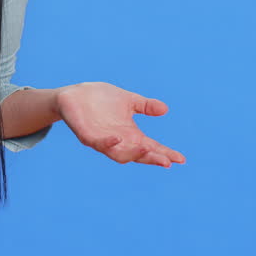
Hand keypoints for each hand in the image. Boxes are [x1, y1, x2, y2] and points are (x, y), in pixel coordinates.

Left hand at [54, 82, 186, 167]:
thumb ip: (144, 106)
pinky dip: (107, 143)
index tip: (181, 159)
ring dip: (132, 153)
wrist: (74, 94)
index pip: (151, 148)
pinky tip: (117, 138)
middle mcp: (118, 141)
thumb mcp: (127, 100)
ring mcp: (102, 141)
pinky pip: (97, 144)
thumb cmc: (101, 98)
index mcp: (130, 135)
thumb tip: (165, 109)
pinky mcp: (86, 136)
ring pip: (119, 155)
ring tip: (146, 148)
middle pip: (138, 155)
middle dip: (151, 158)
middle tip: (166, 161)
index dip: (165, 153)